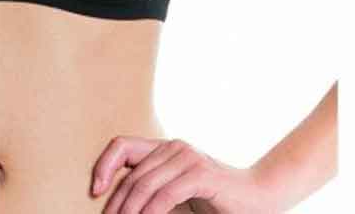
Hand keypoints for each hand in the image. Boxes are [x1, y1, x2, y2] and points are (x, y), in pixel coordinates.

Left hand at [90, 136, 278, 213]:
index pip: (121, 146)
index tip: (95, 191)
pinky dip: (151, 211)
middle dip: (116, 201)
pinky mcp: (201, 173)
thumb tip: (119, 206)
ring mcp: (187, 157)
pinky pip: (166, 194)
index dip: (104, 165)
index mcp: (163, 147)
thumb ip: (152, 191)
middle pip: (131, 173)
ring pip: (145, 184)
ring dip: (130, 209)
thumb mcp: (175, 193)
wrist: (259, 198)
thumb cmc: (214, 200)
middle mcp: (172, 147)